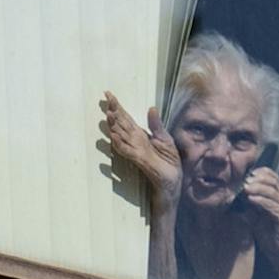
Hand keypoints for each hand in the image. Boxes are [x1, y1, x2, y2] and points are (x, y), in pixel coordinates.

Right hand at [100, 92, 179, 211]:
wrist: (172, 184)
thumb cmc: (168, 164)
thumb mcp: (165, 140)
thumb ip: (157, 125)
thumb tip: (151, 107)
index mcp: (141, 136)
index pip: (127, 118)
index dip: (118, 107)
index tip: (108, 94)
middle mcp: (135, 142)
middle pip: (122, 124)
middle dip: (114, 112)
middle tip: (106, 99)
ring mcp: (136, 151)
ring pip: (121, 136)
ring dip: (114, 126)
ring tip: (108, 114)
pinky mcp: (141, 161)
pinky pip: (128, 151)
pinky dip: (120, 144)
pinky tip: (113, 136)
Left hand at [237, 167, 278, 267]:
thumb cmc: (270, 237)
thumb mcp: (257, 219)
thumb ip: (250, 208)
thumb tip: (236, 198)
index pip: (274, 178)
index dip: (262, 173)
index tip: (248, 173)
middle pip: (274, 182)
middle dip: (258, 179)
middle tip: (245, 180)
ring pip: (273, 192)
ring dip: (258, 188)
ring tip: (246, 188)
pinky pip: (272, 206)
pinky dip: (261, 201)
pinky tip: (251, 199)